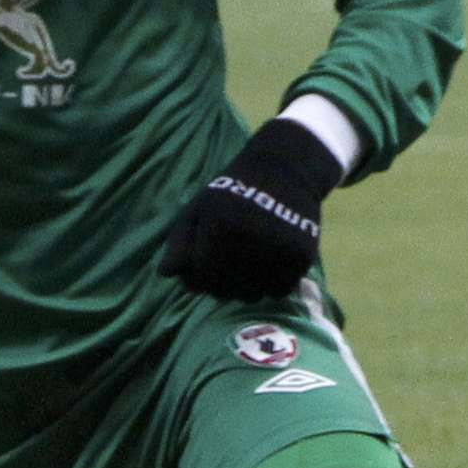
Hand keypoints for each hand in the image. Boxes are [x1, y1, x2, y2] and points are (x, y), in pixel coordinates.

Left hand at [156, 118, 339, 298]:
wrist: (284, 171)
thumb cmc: (231, 193)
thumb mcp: (197, 210)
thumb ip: (179, 243)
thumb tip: (166, 274)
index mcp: (219, 228)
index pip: (201, 279)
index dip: (198, 280)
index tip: (203, 270)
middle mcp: (250, 240)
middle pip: (227, 291)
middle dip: (221, 287)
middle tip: (225, 271)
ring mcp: (278, 250)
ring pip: (254, 296)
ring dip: (247, 289)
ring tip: (246, 269)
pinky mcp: (302, 256)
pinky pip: (281, 291)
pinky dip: (272, 286)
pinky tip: (267, 267)